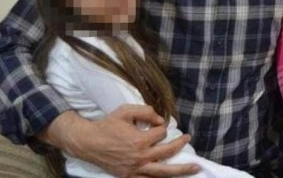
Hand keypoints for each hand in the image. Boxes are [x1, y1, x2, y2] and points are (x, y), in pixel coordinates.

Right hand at [39, 105, 199, 176]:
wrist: (88, 142)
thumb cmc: (107, 125)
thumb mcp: (125, 111)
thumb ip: (145, 111)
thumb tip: (161, 119)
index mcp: (140, 140)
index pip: (161, 133)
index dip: (161, 126)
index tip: (156, 124)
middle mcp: (140, 156)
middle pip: (168, 153)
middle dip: (181, 145)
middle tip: (188, 139)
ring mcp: (135, 169)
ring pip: (162, 172)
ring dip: (181, 170)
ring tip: (195, 168)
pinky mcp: (129, 176)